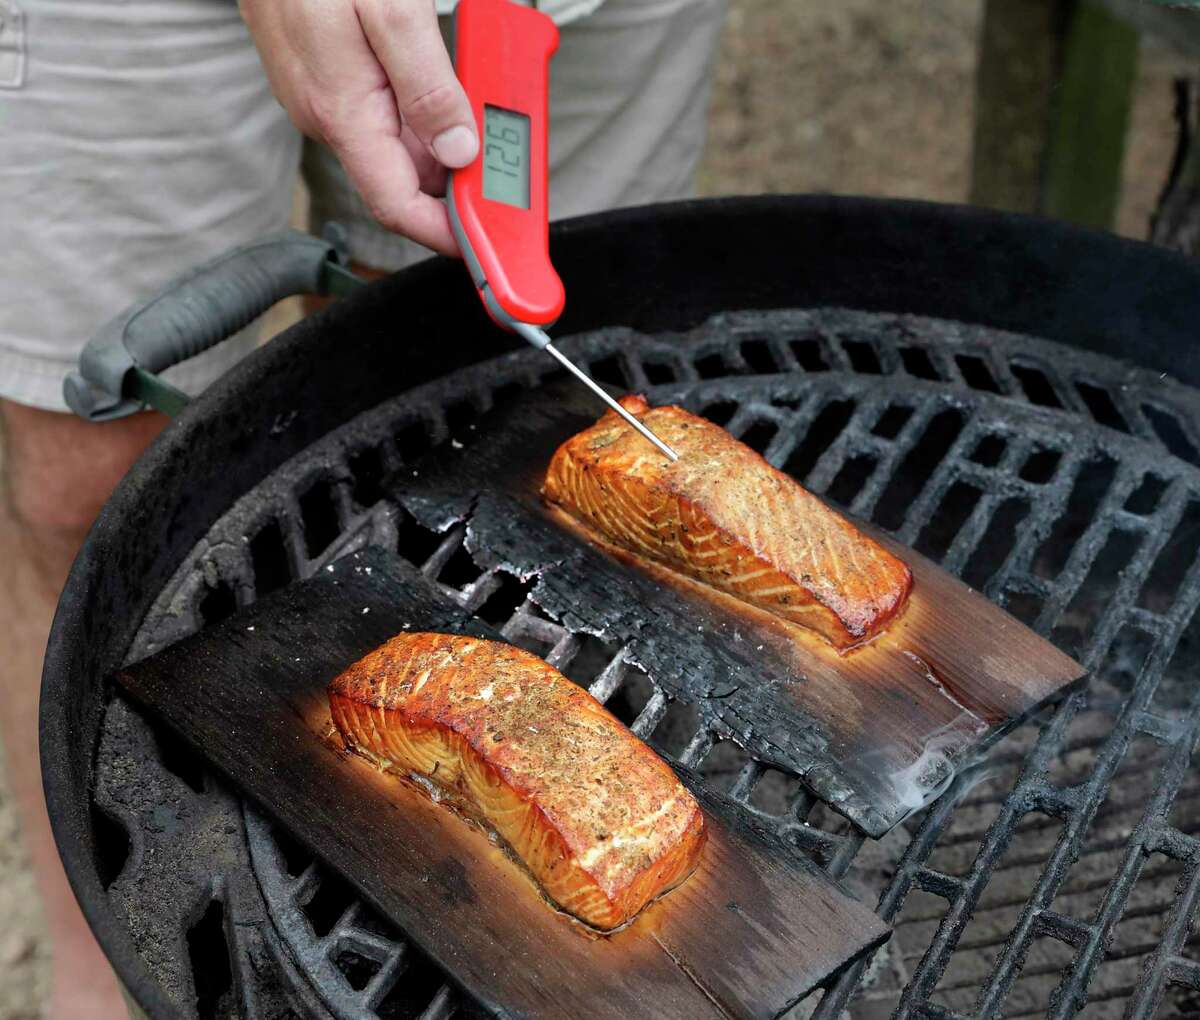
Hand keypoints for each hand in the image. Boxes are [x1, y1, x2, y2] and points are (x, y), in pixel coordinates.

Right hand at [240, 0, 477, 254]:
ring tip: (480, 104)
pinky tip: (441, 81)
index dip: (443, 233)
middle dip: (456, 177)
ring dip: (441, 135)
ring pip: (395, 141)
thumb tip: (458, 150)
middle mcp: (327, 114)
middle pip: (403, 176)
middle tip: (505, 158)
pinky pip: (381, 109)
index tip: (483, 244)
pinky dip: (420, 106)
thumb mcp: (389, 8)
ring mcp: (322, 95)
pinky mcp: (324, 75)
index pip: (396, 204)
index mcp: (341, 111)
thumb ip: (426, 84)